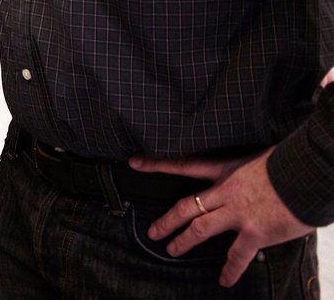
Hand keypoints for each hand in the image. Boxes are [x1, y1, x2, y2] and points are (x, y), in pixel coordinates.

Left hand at [129, 148, 312, 287]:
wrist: (305, 173)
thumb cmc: (286, 163)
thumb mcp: (257, 158)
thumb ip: (244, 171)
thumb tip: (246, 178)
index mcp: (225, 170)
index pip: (184, 164)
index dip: (157, 164)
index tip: (134, 163)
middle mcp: (225, 192)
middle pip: (186, 206)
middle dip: (167, 220)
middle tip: (152, 232)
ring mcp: (237, 213)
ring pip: (200, 229)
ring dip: (184, 241)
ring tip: (172, 250)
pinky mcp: (254, 232)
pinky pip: (237, 255)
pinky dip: (230, 270)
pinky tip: (224, 280)